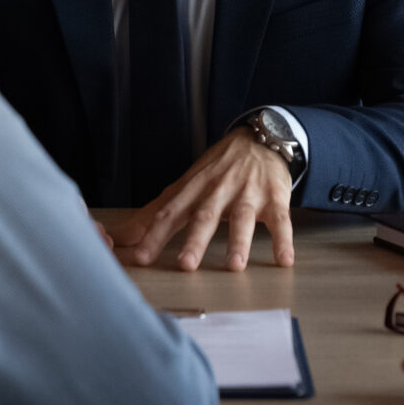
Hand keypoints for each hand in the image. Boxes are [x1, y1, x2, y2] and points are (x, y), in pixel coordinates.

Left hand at [111, 128, 295, 270]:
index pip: (170, 213)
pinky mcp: (274, 199)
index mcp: (193, 190)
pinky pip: (280, 221)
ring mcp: (248, 194)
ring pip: (241, 218)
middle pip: (204, 216)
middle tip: (185, 265)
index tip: (140, 258)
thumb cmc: (217, 169)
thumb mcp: (185, 185)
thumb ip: (155, 213)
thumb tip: (119, 238)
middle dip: (195, 240)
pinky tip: (284, 260)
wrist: (260, 138)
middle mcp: (218, 191)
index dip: (154, 235)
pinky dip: (283, 240)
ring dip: (239, 242)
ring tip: (235, 265)